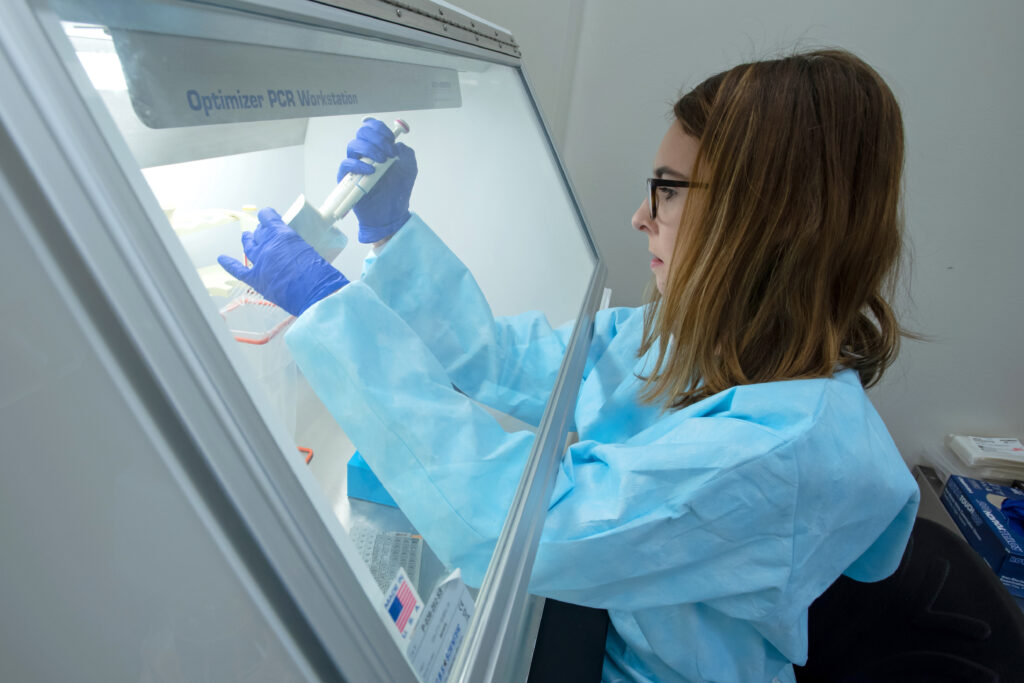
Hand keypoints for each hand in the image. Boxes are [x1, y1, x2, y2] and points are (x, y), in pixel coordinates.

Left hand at [217, 207, 349, 316]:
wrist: (315, 293)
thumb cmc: (319, 273)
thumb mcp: (309, 249)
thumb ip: (296, 246)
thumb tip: (293, 250)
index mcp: (282, 235)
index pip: (268, 218)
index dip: (268, 216)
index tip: (269, 216)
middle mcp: (267, 246)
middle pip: (259, 233)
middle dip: (261, 231)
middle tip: (264, 232)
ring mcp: (260, 262)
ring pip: (248, 246)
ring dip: (247, 241)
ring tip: (247, 237)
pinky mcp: (256, 279)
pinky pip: (238, 270)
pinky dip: (229, 264)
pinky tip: (222, 259)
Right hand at [337, 118, 417, 242]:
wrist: (391, 214)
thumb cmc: (398, 191)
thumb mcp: (409, 169)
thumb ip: (406, 153)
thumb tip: (397, 144)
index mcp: (378, 148)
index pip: (372, 128)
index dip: (380, 128)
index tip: (391, 138)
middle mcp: (365, 154)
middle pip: (362, 133)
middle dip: (377, 138)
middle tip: (389, 152)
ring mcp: (356, 165)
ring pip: (354, 145)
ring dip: (369, 149)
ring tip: (382, 161)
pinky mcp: (347, 178)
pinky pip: (347, 164)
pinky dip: (358, 164)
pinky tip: (371, 170)